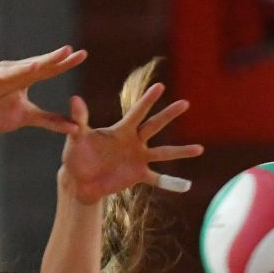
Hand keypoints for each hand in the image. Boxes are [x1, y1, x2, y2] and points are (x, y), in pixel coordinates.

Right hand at [0, 46, 86, 137]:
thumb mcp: (26, 118)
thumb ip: (50, 120)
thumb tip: (76, 128)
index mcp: (23, 78)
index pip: (47, 69)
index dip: (64, 63)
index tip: (83, 55)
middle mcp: (9, 72)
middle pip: (31, 64)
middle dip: (48, 58)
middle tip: (66, 51)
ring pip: (6, 71)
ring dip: (19, 69)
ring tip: (34, 68)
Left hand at [60, 85, 203, 203]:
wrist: (79, 180)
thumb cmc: (77, 155)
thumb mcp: (77, 138)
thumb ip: (79, 120)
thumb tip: (74, 99)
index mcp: (121, 130)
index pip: (136, 113)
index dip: (147, 100)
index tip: (159, 86)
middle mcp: (134, 142)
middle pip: (154, 126)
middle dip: (168, 115)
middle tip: (184, 103)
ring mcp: (138, 158)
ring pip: (163, 153)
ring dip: (180, 151)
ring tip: (199, 149)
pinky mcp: (138, 175)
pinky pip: (158, 179)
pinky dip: (170, 183)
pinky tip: (186, 186)